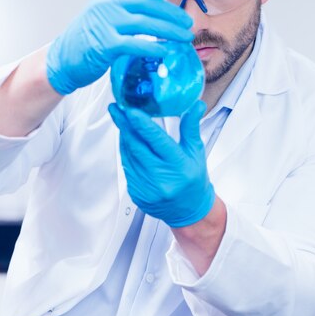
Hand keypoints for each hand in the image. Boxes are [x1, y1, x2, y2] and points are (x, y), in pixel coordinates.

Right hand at [46, 0, 192, 94]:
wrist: (65, 57)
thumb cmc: (93, 34)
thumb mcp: (109, 11)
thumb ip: (131, 4)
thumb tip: (162, 1)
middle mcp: (108, 3)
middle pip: (148, 4)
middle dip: (172, 14)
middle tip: (188, 23)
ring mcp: (105, 23)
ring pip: (145, 23)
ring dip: (169, 31)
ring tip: (185, 38)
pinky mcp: (105, 44)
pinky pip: (135, 44)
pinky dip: (153, 47)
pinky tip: (165, 51)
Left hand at [108, 100, 215, 227]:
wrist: (189, 209)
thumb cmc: (193, 179)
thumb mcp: (196, 151)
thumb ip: (191, 127)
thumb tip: (197, 105)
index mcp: (178, 166)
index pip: (157, 141)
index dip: (142, 124)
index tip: (130, 110)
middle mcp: (161, 178)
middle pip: (137, 146)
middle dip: (125, 124)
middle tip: (118, 107)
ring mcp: (147, 187)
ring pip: (129, 155)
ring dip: (123, 136)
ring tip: (120, 119)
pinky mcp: (136, 192)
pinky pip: (126, 167)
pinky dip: (125, 151)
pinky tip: (126, 140)